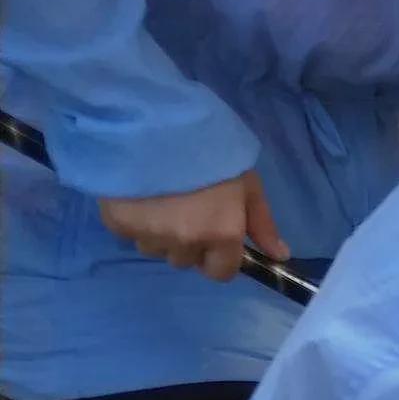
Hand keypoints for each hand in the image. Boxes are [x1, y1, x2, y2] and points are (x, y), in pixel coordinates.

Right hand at [98, 169, 286, 280]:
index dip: (220, 259)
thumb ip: (262, 224)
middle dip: (190, 244)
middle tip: (188, 210)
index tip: (217, 239)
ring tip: (162, 200)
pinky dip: (136, 223)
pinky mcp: (117, 226)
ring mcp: (149, 236)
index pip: (221, 273)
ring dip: (161, 235)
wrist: (154, 126)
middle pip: (187, 261)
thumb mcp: (247, 185)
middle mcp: (185, 243)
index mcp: (221, 235)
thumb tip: (279, 256)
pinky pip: (130, 236)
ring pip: (156, 249)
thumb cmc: (211, 152)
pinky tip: (141, 197)